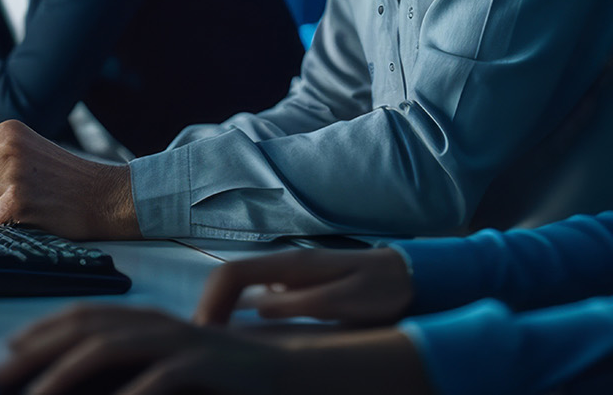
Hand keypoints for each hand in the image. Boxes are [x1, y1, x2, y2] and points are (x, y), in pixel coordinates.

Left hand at [0, 120, 139, 238]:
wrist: (104, 195)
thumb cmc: (70, 179)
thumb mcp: (33, 150)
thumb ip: (2, 154)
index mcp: (9, 131)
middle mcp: (8, 147)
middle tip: (12, 202)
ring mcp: (12, 172)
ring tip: (31, 205)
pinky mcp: (17, 198)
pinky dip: (9, 223)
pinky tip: (32, 214)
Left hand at [0, 304, 433, 394]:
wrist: (291, 373)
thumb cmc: (225, 376)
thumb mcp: (170, 368)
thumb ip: (132, 370)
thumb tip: (78, 383)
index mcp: (148, 318)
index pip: (82, 316)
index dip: (39, 332)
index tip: (6, 354)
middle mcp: (158, 322)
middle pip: (84, 328)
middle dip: (36, 351)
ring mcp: (180, 341)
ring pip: (108, 349)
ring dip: (64, 375)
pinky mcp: (203, 366)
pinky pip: (156, 380)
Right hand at [193, 247, 414, 326]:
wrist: (410, 275)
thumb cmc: (382, 290)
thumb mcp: (347, 301)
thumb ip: (304, 302)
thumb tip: (258, 306)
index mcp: (292, 265)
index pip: (231, 274)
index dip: (209, 301)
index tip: (202, 334)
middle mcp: (284, 266)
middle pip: (228, 279)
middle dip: (207, 308)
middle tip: (202, 346)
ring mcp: (289, 275)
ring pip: (239, 287)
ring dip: (220, 312)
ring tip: (215, 345)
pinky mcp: (297, 287)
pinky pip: (254, 295)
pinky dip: (237, 313)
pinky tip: (241, 338)